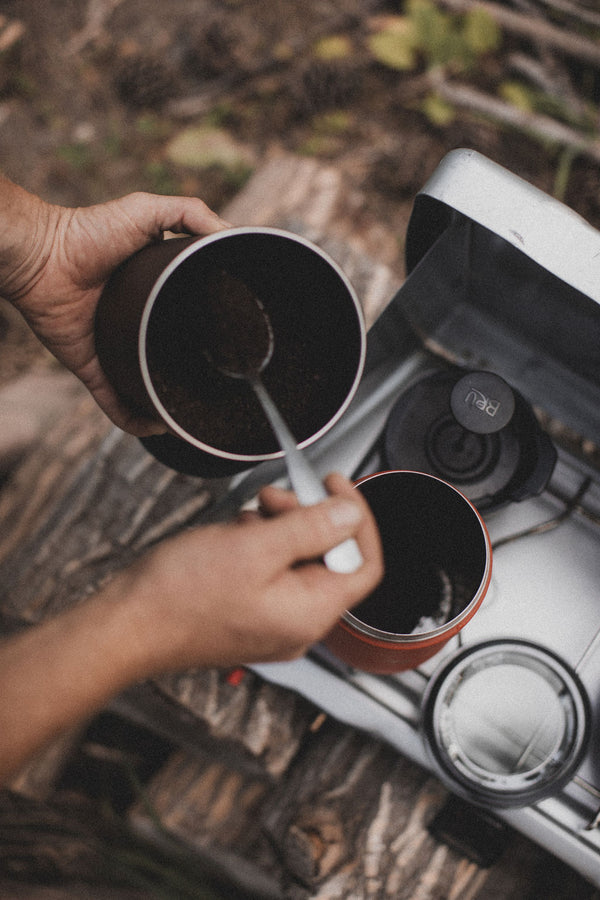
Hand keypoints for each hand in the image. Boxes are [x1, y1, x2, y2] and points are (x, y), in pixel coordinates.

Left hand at [0, 176, 228, 433]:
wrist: (45, 257)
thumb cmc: (90, 230)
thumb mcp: (149, 210)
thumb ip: (192, 214)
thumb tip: (231, 234)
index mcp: (153, 294)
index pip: (189, 318)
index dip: (211, 330)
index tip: (233, 341)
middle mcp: (137, 325)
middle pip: (172, 358)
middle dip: (193, 375)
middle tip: (221, 385)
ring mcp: (116, 348)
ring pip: (146, 386)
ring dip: (167, 404)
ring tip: (193, 415)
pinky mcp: (95, 367)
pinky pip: (116, 403)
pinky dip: (134, 420)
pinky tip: (156, 427)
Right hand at [0, 472, 381, 781]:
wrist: (127, 626)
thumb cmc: (180, 596)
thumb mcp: (256, 547)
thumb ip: (312, 527)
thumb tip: (350, 513)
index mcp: (310, 613)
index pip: (365, 564)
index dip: (358, 518)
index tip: (338, 486)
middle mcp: (297, 625)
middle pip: (330, 559)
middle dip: (309, 517)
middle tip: (279, 496)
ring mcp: (271, 622)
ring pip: (298, 562)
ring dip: (281, 528)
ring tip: (250, 515)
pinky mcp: (247, 615)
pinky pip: (271, 573)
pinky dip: (260, 546)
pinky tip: (235, 535)